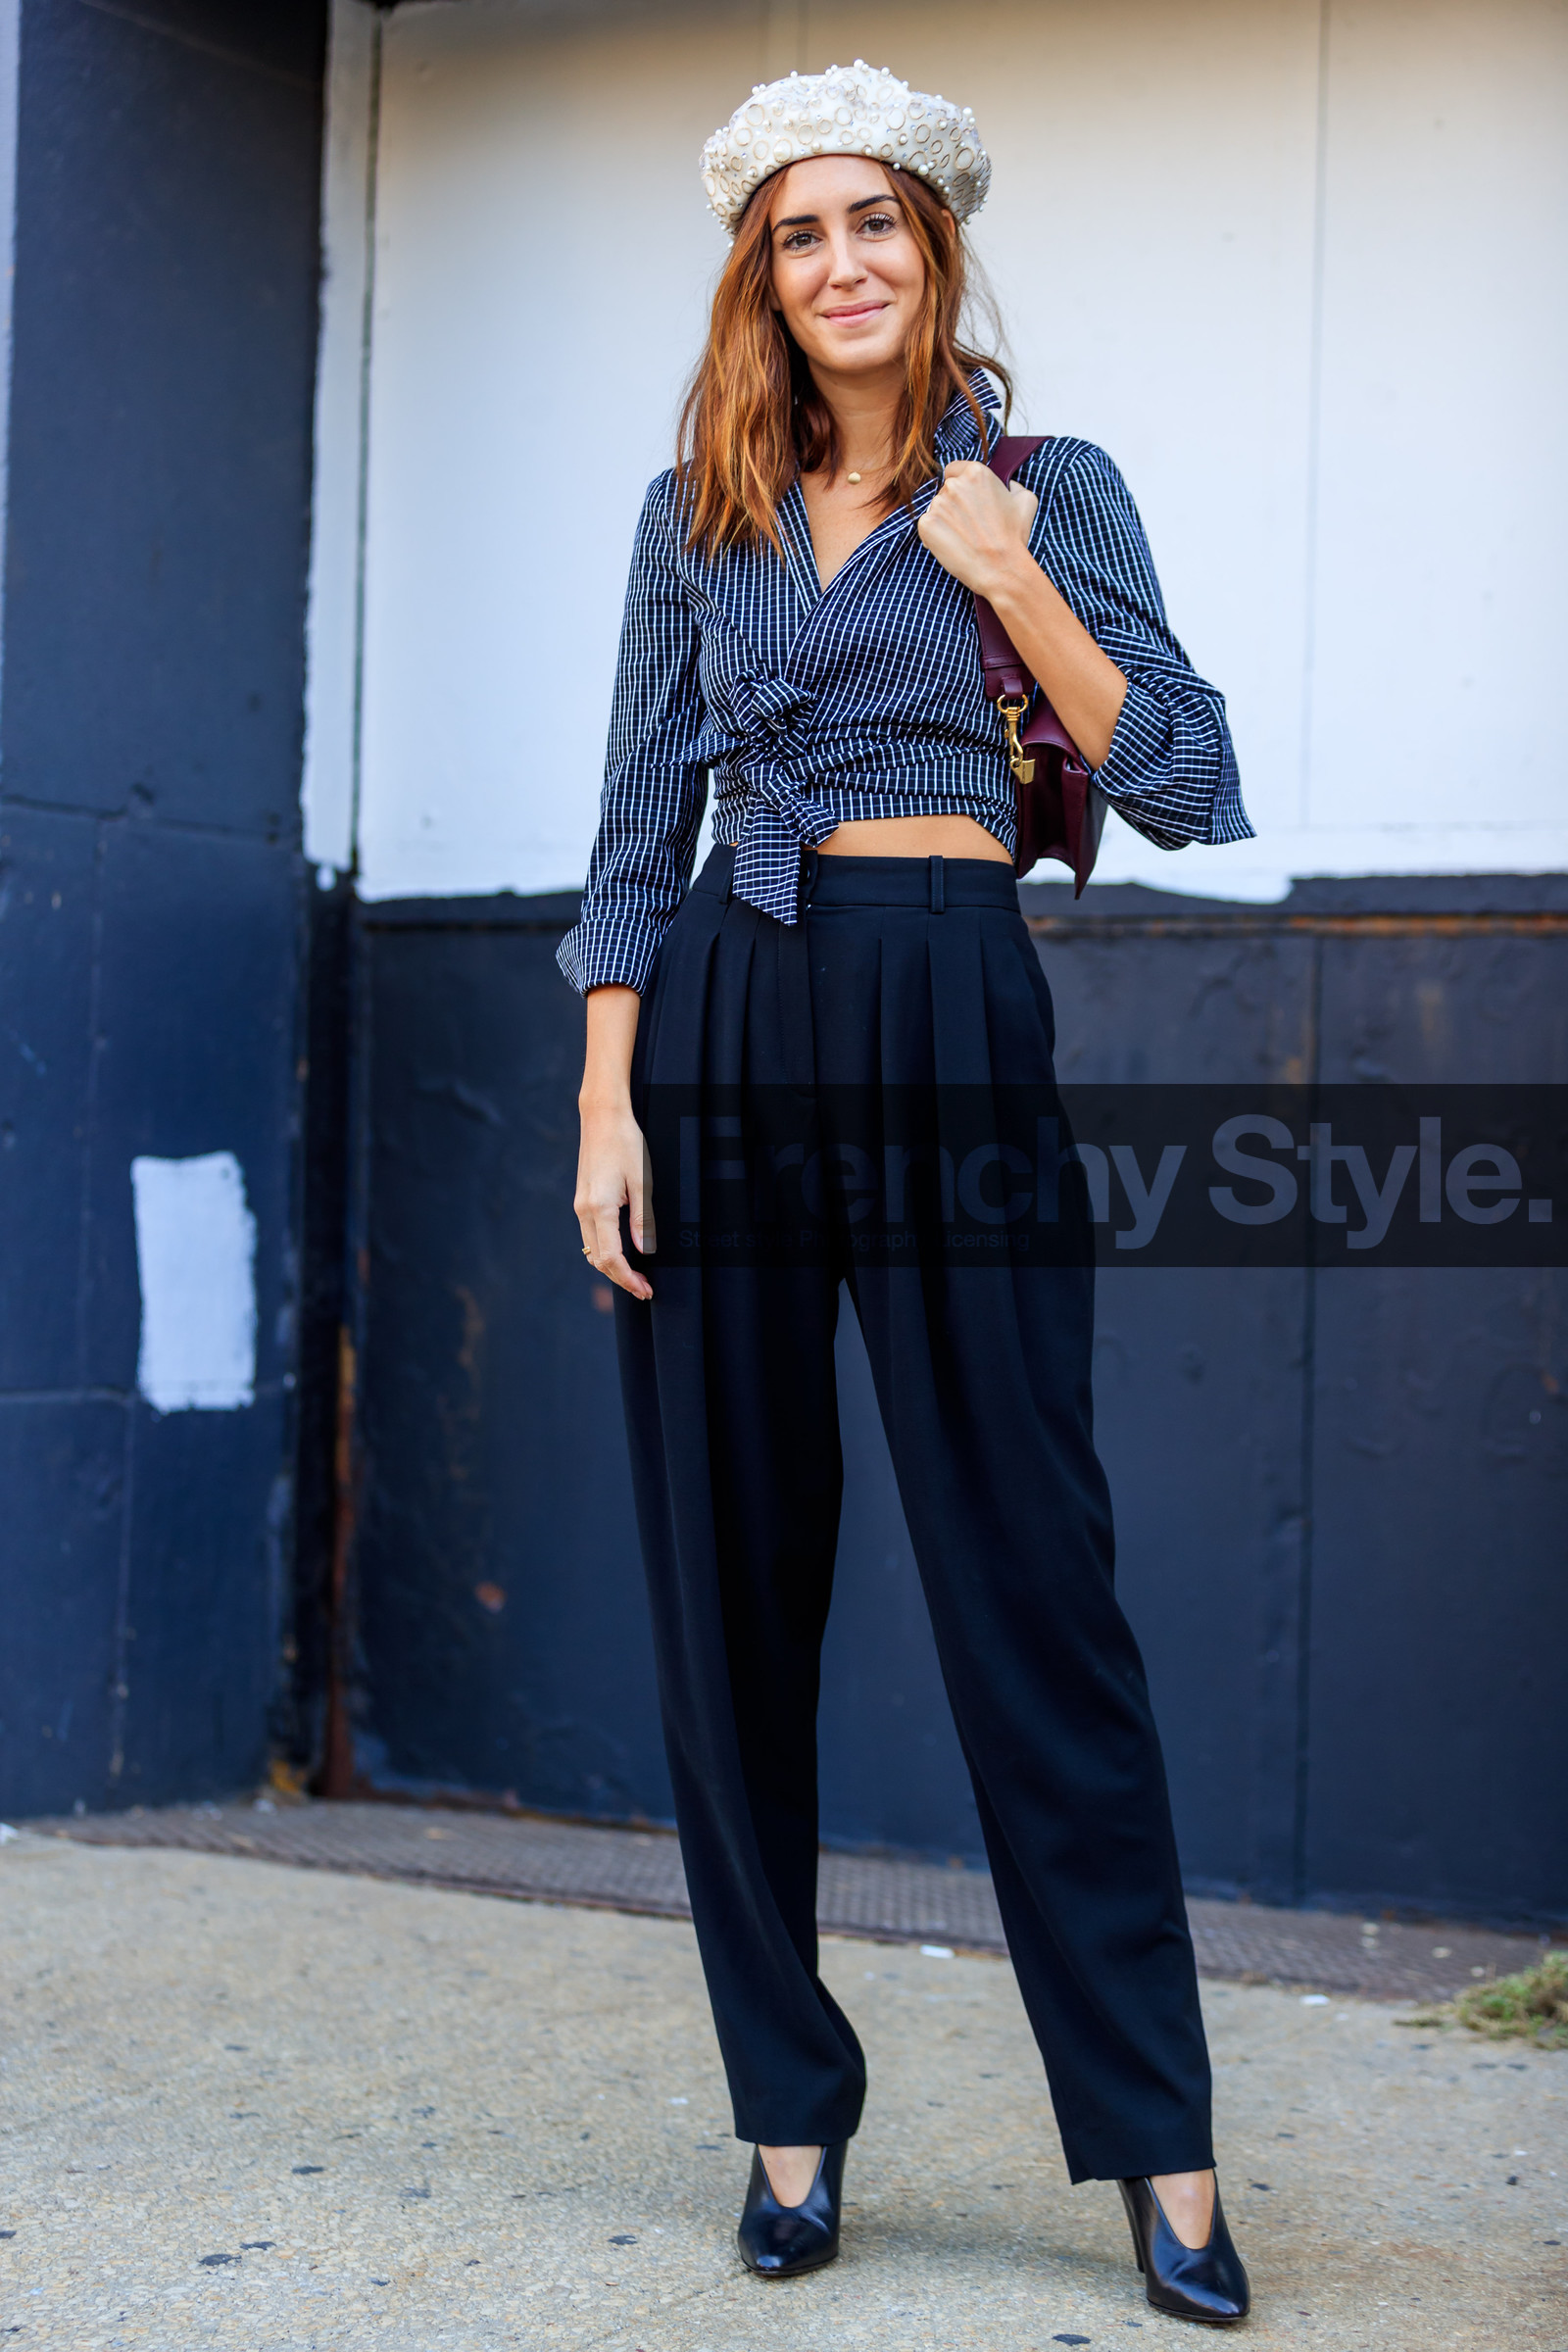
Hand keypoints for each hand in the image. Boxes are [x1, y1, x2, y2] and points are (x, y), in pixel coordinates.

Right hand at [575, 1098, 653, 1300]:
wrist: (602, 1117)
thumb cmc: (626, 1143)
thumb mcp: (643, 1181)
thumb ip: (643, 1219)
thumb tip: (645, 1252)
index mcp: (600, 1208)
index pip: (611, 1258)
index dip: (628, 1279)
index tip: (646, 1290)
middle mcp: (584, 1211)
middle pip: (598, 1260)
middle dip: (621, 1278)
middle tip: (645, 1288)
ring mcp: (580, 1206)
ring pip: (592, 1250)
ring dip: (612, 1267)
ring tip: (637, 1275)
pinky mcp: (582, 1200)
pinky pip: (591, 1235)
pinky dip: (605, 1251)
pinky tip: (623, 1252)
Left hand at [917, 459, 1037, 599]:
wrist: (1000, 567)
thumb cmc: (1013, 536)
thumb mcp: (1026, 501)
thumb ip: (1014, 486)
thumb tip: (1009, 485)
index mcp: (976, 472)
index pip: (955, 469)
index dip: (961, 484)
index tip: (967, 499)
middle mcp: (954, 485)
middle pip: (945, 489)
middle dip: (955, 504)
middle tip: (970, 524)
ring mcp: (937, 505)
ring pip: (937, 509)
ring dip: (946, 520)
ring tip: (964, 537)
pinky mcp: (926, 525)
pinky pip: (927, 526)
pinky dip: (935, 536)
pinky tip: (953, 545)